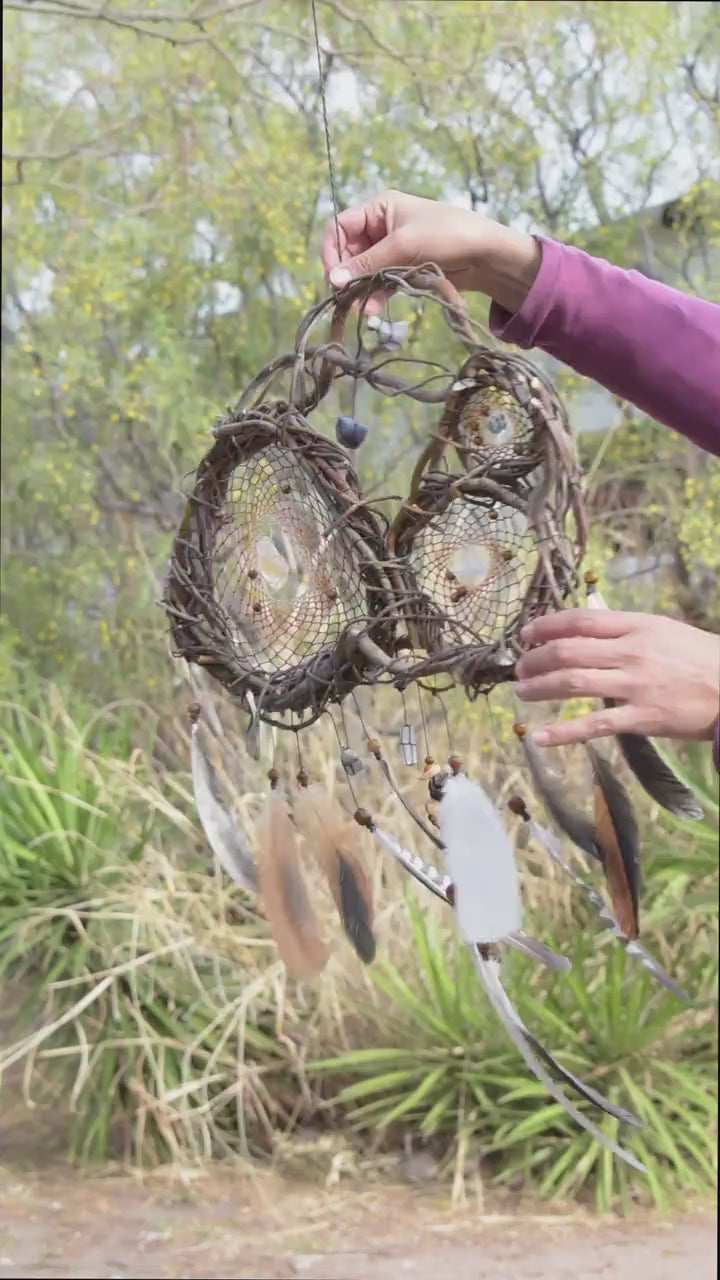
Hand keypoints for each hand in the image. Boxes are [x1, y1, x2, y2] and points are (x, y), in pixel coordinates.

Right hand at [320, 189, 540, 313]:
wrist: (484, 254)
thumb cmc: (445, 235)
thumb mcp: (402, 246)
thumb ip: (366, 264)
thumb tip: (332, 280)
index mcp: (377, 208)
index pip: (339, 228)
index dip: (332, 252)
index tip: (333, 278)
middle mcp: (380, 226)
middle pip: (349, 252)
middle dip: (347, 276)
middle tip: (346, 299)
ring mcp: (391, 249)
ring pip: (363, 271)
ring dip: (360, 289)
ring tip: (362, 309)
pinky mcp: (402, 268)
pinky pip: (379, 282)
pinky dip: (374, 295)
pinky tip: (373, 309)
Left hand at [515, 609, 719, 746]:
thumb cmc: (700, 657)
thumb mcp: (663, 629)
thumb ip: (624, 629)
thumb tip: (583, 630)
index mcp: (637, 626)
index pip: (580, 620)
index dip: (546, 626)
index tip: (526, 634)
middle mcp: (632, 652)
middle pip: (568, 650)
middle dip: (536, 658)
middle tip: (519, 667)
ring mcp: (635, 686)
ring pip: (573, 683)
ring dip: (540, 687)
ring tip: (521, 691)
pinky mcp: (642, 719)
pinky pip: (594, 726)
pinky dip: (563, 732)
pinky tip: (539, 736)